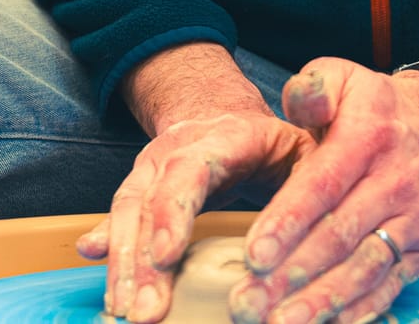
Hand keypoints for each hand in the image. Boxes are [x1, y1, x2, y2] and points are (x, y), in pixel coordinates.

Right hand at [75, 109, 316, 321]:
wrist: (224, 113)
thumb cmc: (273, 143)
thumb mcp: (304, 151)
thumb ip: (311, 184)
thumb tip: (319, 230)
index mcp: (224, 137)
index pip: (190, 170)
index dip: (175, 211)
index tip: (167, 255)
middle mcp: (177, 148)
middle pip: (151, 199)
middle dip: (142, 258)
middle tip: (145, 310)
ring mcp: (152, 167)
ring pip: (129, 211)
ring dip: (123, 264)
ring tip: (123, 309)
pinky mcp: (140, 188)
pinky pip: (119, 217)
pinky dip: (109, 246)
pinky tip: (99, 270)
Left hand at [230, 59, 418, 323]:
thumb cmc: (375, 107)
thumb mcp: (342, 76)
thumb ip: (311, 87)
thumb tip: (299, 104)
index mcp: (367, 136)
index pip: (323, 184)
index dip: (288, 222)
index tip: (254, 255)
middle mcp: (394, 182)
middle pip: (338, 237)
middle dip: (292, 276)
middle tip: (249, 303)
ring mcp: (411, 221)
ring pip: (363, 269)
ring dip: (321, 303)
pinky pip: (388, 288)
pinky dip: (357, 312)